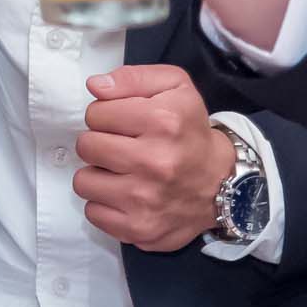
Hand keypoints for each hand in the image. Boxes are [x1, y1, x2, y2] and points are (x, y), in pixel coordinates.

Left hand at [69, 65, 234, 249]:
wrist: (223, 184)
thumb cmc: (190, 131)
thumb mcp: (175, 87)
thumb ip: (133, 78)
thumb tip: (96, 86)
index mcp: (163, 121)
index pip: (95, 114)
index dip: (106, 116)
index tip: (123, 124)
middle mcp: (154, 162)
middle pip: (86, 146)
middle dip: (99, 143)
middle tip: (120, 147)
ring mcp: (146, 200)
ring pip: (83, 181)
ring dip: (98, 175)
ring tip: (120, 172)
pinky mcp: (140, 229)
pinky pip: (93, 212)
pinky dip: (104, 204)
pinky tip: (124, 195)